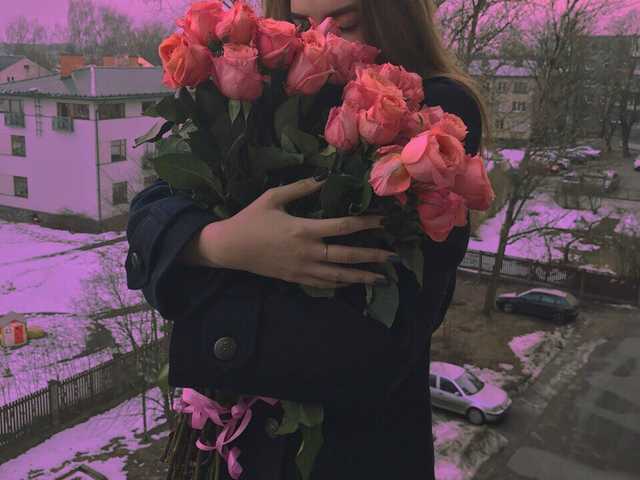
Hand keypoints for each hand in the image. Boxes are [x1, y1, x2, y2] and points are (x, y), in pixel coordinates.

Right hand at [201, 176, 397, 288]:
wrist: (230, 248)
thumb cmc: (251, 219)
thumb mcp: (273, 197)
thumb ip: (301, 188)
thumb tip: (325, 178)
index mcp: (303, 229)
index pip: (343, 227)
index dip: (366, 224)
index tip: (384, 221)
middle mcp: (307, 252)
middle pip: (347, 256)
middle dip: (373, 256)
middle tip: (395, 256)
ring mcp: (302, 268)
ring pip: (339, 275)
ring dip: (363, 277)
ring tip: (383, 279)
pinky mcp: (295, 278)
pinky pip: (323, 284)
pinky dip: (340, 284)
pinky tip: (353, 282)